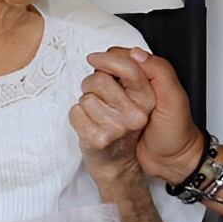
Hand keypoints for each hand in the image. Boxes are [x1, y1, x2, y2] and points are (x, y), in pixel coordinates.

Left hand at [71, 58, 153, 182]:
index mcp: (147, 100)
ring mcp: (116, 128)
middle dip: (92, 84)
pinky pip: (75, 112)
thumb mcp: (133, 101)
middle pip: (100, 80)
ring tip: (96, 114)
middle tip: (97, 97)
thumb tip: (104, 57)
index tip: (94, 58)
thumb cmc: (120, 126)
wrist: (117, 164)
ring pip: (85, 98)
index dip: (107, 59)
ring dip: (85, 103)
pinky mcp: (97, 139)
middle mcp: (135, 115)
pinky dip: (77, 117)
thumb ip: (124, 78)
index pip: (129, 68)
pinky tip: (89, 125)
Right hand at [87, 48, 202, 182]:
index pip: (114, 57)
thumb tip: (136, 54)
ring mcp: (109, 107)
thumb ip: (159, 71)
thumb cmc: (175, 133)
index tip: (118, 82)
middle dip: (109, 94)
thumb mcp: (175, 99)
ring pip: (87, 96)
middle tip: (131, 111)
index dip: (112, 66)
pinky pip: (81, 115)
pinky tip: (110, 131)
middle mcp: (123, 89)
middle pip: (97, 76)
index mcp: (141, 76)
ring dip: (101, 111)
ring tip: (124, 125)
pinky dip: (88, 122)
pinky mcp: (100, 124)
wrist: (170, 163)